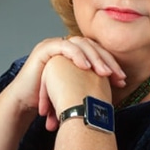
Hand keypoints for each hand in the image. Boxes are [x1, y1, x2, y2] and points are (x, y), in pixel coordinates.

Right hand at [5, 36, 125, 126]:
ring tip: (104, 73)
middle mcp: (66, 47)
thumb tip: (118, 95)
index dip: (112, 65)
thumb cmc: (51, 101)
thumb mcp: (76, 92)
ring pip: (81, 44)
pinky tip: (86, 67)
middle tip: (118, 77)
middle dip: (107, 61)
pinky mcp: (45, 48)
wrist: (26, 105)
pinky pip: (64, 46)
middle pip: (93, 46)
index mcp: (76, 55)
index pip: (98, 54)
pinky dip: (77, 55)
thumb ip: (92, 87)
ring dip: (95, 58)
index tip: (122, 80)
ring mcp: (55, 45)